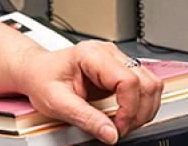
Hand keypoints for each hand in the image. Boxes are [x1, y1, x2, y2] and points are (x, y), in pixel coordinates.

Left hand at [12, 40, 162, 143]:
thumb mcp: (57, 103)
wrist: (36, 71)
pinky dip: (141, 105)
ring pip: (151, 83)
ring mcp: (116, 60)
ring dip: (144, 109)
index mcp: (92, 55)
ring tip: (123, 123)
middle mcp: (108, 53)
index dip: (129, 108)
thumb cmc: (42, 79)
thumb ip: (85, 118)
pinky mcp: (119, 70)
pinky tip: (125, 115)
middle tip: (119, 129)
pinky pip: (144, 86)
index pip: (128, 80)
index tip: (118, 127)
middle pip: (146, 82)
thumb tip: (110, 133)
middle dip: (139, 112)